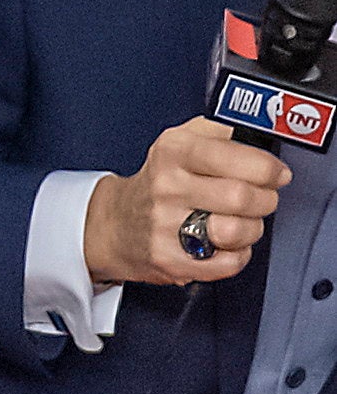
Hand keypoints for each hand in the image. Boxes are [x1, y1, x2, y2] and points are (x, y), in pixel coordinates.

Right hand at [84, 117, 285, 285]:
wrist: (117, 223)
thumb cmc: (158, 182)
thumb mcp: (178, 141)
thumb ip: (217, 131)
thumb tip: (257, 130)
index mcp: (172, 151)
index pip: (235, 157)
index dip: (268, 168)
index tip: (277, 173)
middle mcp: (167, 186)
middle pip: (242, 196)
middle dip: (266, 199)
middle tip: (262, 198)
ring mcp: (167, 225)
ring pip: (239, 231)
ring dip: (252, 228)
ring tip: (241, 221)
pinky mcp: (172, 259)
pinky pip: (230, 262)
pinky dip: (237, 254)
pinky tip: (224, 243)